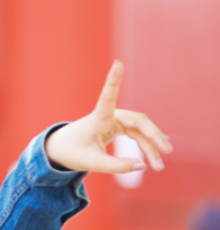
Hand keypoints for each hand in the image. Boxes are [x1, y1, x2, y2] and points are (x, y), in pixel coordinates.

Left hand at [44, 61, 171, 173]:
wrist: (62, 149)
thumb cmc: (72, 152)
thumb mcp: (91, 163)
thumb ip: (116, 166)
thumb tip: (142, 165)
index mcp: (97, 118)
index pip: (107, 97)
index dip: (113, 80)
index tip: (117, 63)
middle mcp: (109, 115)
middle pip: (138, 121)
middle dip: (153, 137)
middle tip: (166, 152)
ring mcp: (116, 119)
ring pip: (141, 130)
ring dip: (151, 146)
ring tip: (159, 166)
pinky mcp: (118, 126)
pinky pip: (138, 134)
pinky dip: (147, 144)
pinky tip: (159, 150)